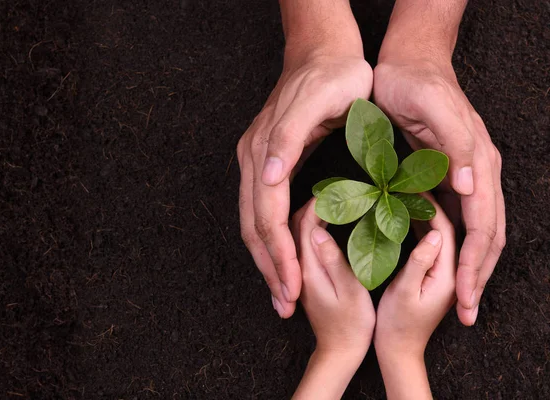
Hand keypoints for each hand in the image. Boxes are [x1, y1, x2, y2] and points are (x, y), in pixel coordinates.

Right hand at [237, 5, 372, 317]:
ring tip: (283, 292)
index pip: (266, 215)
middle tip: (286, 305)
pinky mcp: (266, 161)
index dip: (278, 254)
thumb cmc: (333, 75)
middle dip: (270, 267)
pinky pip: (262, 209)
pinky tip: (282, 257)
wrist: (322, 48)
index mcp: (265, 150)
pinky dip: (271, 239)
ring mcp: (256, 161)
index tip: (291, 287)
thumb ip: (287, 139)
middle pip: (254, 225)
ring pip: (254, 222)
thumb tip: (266, 178)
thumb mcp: (319, 101)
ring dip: (268, 260)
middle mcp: (254, 159)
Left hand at [291, 199, 374, 398]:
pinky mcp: (306, 275)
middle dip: (311, 203)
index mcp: (307, 268)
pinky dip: (312, 227)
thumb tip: (317, 229)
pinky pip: (303, 243)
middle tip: (334, 188)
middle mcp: (297, 267)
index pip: (302, 225)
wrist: (339, 351)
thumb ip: (333, 259)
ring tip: (332, 199)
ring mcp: (300, 271)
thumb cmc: (352, 324)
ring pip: (297, 232)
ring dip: (311, 214)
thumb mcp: (349, 291)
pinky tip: (326, 222)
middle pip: (295, 225)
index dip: (317, 202)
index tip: (336, 188)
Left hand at [373, 58, 504, 325]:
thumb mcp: (434, 109)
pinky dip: (455, 244)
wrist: (408, 61)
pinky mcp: (446, 172)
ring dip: (471, 266)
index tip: (465, 296)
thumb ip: (457, 146)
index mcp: (478, 163)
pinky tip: (444, 261)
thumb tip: (472, 186)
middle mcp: (478, 173)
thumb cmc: (415, 84)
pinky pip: (458, 217)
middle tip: (465, 312)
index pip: (483, 226)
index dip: (474, 264)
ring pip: (478, 231)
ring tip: (461, 297)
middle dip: (478, 275)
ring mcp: (464, 174)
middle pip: (487, 236)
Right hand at [375, 195, 455, 399]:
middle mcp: (450, 272)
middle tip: (413, 185)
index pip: (446, 232)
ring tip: (408, 194)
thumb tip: (433, 232)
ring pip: (439, 236)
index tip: (416, 187)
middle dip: (432, 206)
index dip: (432, 207)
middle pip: (447, 230)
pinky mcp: (431, 274)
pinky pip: (430, 245)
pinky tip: (406, 216)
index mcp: (448, 275)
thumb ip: (420, 261)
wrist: (399, 349)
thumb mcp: (404, 291)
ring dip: (426, 215)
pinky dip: (420, 228)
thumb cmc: (397, 324)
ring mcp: (442, 273)